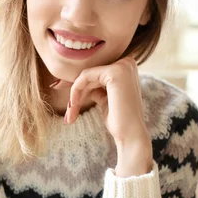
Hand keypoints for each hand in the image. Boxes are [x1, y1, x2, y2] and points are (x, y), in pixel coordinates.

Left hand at [62, 58, 152, 175]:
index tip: (67, 99)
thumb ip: (97, 89)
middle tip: (68, 113)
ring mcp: (122, 66)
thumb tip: (81, 84)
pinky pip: (85, 76)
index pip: (96, 72)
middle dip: (76, 91)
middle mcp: (127, 62)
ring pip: (85, 75)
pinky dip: (76, 91)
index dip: (80, 85)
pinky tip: (74, 105)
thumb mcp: (106, 99)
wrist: (130, 135)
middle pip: (90, 73)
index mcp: (126, 68)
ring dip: (75, 95)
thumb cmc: (119, 120)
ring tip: (71, 115)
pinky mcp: (114, 72)